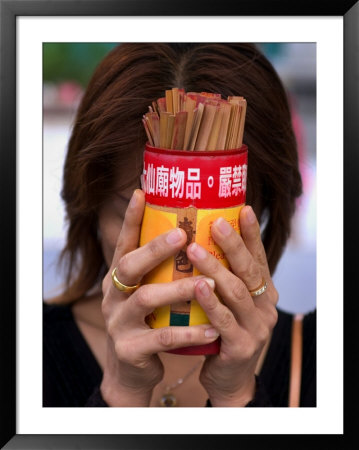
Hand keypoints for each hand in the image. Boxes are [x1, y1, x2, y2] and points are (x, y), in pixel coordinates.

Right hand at [100, 189, 219, 405]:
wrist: (131, 368)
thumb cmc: (148, 320)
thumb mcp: (149, 291)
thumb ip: (161, 269)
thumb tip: (193, 233)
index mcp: (120, 277)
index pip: (123, 242)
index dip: (130, 218)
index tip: (141, 192)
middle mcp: (114, 295)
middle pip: (129, 265)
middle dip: (155, 248)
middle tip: (182, 234)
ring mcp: (119, 322)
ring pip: (146, 298)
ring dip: (178, 289)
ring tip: (208, 283)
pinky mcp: (130, 349)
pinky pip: (163, 337)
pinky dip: (190, 331)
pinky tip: (213, 327)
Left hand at [187, 205, 278, 406]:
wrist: (228, 378)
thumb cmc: (223, 331)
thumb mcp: (230, 302)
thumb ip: (223, 277)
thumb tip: (198, 239)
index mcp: (264, 293)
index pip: (259, 257)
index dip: (251, 233)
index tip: (242, 208)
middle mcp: (265, 307)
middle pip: (249, 270)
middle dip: (233, 244)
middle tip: (215, 222)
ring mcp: (256, 328)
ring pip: (236, 292)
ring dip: (215, 268)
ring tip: (194, 248)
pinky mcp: (241, 347)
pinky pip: (223, 320)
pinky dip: (210, 302)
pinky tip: (197, 286)